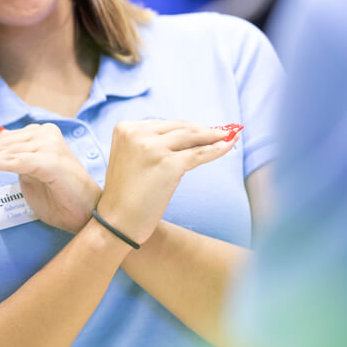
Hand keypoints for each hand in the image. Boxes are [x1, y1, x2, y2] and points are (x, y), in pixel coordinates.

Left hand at [0, 124, 99, 232]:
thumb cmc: (60, 198)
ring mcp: (48, 146)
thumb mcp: (28, 176)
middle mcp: (45, 134)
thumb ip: (11, 161)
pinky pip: (12, 162)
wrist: (88, 215)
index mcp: (42, 134)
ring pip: (1, 152)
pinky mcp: (47, 161)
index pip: (2, 141)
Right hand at [97, 120, 238, 243]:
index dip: (187, 127)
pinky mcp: (168, 163)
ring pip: (191, 137)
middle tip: (221, 131)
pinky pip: (198, 154)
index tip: (204, 129)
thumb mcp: (131, 159)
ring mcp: (152, 147)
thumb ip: (151, 143)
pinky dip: (216, 150)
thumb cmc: (126, 195)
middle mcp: (137, 133)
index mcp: (125, 128)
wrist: (117, 222)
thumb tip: (191, 135)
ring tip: (229, 136)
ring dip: (214, 136)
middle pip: (179, 127)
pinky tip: (228, 146)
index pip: (164, 124)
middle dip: (203, 130)